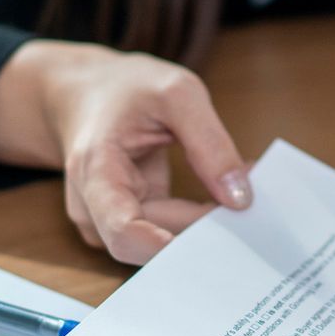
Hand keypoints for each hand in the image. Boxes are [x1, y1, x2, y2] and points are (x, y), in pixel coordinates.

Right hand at [0, 40, 251, 264]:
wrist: (84, 93)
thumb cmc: (126, 88)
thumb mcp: (178, 94)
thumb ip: (211, 144)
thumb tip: (240, 199)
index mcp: (96, 170)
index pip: (122, 230)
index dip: (162, 247)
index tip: (209, 246)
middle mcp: (92, 205)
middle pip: (151, 242)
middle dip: (202, 228)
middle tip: (250, 205)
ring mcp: (104, 219)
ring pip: (160, 242)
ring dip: (202, 225)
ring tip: (239, 193)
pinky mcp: (122, 223)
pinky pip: (162, 233)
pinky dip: (193, 221)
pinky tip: (218, 199)